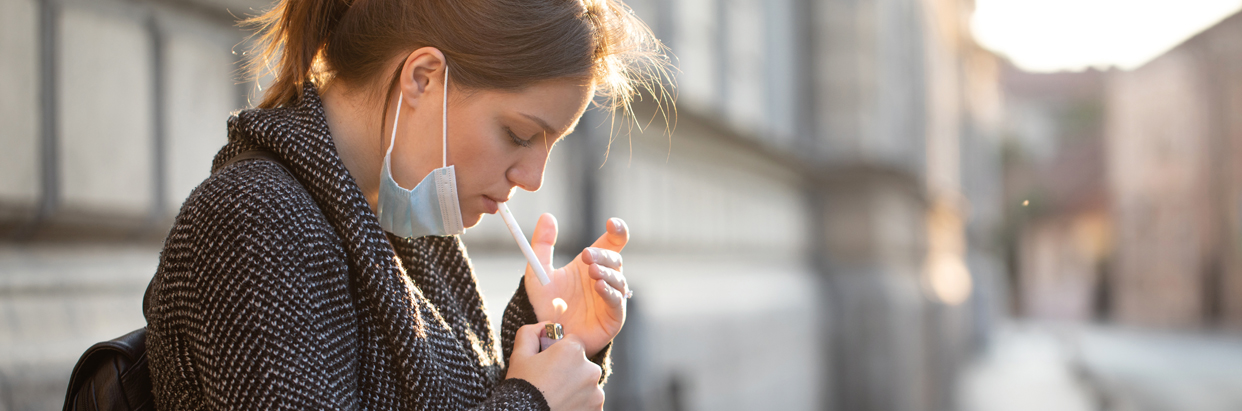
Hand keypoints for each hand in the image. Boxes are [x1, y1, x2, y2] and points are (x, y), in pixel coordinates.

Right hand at [507, 322, 604, 410]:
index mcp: (574, 350)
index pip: (572, 343)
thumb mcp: (519, 355)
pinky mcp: (598, 409)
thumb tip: (544, 326)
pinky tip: (564, 406)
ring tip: (557, 398)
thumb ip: (531, 333)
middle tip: (551, 384)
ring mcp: (596, 392)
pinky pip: (590, 402)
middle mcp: (591, 369)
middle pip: (582, 364)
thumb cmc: (522, 387)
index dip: (559, 353)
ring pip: (587, 385)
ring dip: (576, 390)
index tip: (548, 366)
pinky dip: (580, 404)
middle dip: (570, 372)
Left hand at [524, 214, 629, 356]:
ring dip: (607, 273)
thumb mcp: (538, 272)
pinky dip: (610, 293)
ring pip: (619, 280)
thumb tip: (547, 216)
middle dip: (603, 255)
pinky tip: (599, 287)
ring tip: (592, 272)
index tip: (612, 223)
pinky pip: (617, 303)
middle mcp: (604, 279)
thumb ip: (542, 244)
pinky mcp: (612, 318)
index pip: (612, 243)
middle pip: (615, 260)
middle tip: (585, 256)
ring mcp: (610, 298)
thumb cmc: (544, 304)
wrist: (545, 335)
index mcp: (591, 264)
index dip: (617, 231)